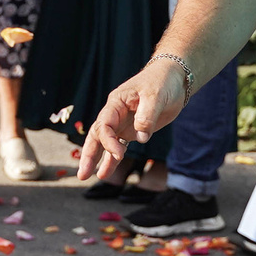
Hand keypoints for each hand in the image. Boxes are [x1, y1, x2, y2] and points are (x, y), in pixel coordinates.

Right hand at [76, 57, 191, 183]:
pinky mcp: (133, 130)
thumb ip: (146, 116)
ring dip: (97, 159)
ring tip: (88, 176)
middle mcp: (115, 114)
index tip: (120, 155)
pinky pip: (119, 146)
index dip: (108, 141)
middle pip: (96, 135)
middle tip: (82, 174)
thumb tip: (141, 138)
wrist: (173, 79)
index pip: (104, 124)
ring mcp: (123, 123)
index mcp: (116, 103)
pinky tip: (105, 172)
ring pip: (105, 143)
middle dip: (89, 154)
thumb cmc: (162, 82)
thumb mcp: (155, 96)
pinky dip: (112, 159)